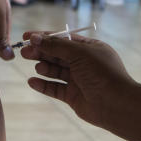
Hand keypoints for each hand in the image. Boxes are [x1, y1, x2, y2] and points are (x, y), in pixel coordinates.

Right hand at [20, 32, 134, 125]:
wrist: (116, 104)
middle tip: (24, 51)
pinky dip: (43, 85)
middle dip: (41, 52)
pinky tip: (32, 81)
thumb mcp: (79, 53)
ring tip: (38, 67)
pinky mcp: (73, 96)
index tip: (27, 36)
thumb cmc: (102, 73)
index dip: (45, 37)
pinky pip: (54, 88)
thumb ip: (56, 46)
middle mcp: (83, 63)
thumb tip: (35, 38)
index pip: (63, 39)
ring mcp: (78, 80)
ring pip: (55, 71)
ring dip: (44, 67)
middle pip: (57, 54)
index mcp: (89, 48)